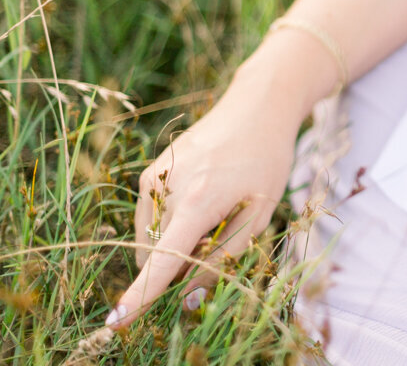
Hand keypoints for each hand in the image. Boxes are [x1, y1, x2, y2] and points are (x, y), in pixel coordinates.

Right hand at [107, 66, 299, 328]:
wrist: (256, 108)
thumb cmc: (266, 163)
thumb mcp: (260, 215)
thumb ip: (223, 258)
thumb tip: (188, 300)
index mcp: (199, 202)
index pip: (163, 261)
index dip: (140, 296)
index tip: (115, 321)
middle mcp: (168, 190)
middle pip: (159, 255)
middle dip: (180, 265)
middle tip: (221, 236)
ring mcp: (153, 179)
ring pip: (152, 238)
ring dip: (176, 242)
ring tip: (215, 209)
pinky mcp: (148, 173)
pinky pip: (151, 217)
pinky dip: (170, 223)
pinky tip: (201, 197)